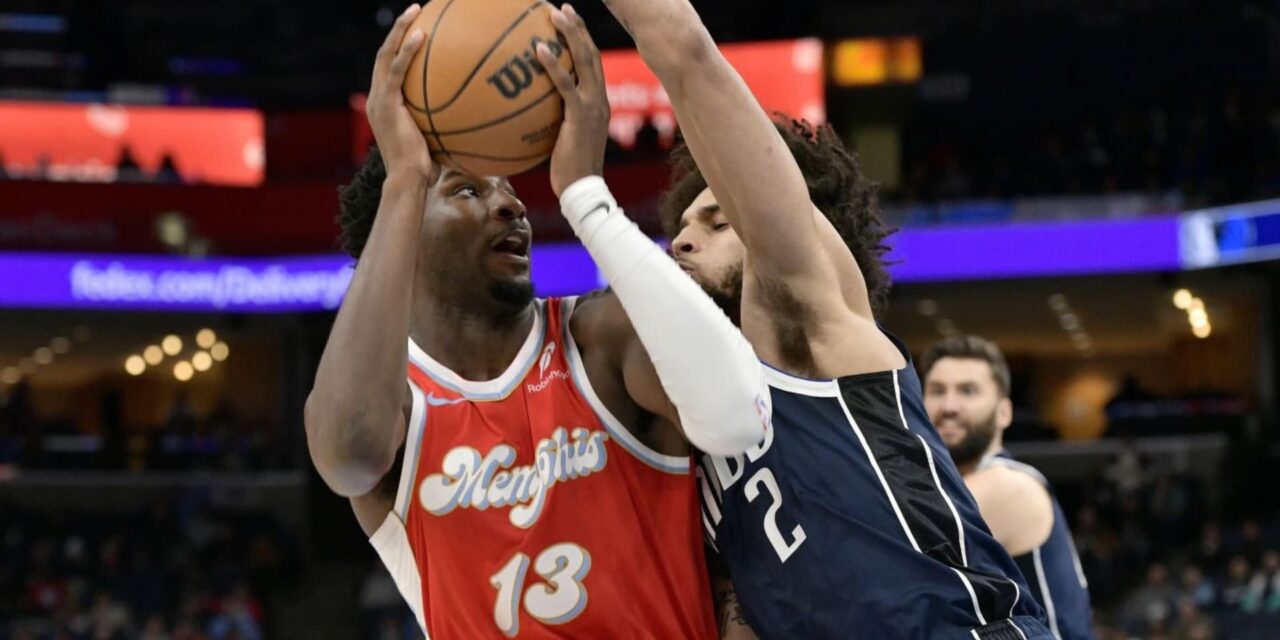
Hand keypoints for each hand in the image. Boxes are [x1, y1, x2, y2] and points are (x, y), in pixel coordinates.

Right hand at [367, 4, 433, 180]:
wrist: (408, 180)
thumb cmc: (425, 169)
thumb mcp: (434, 140)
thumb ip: (443, 122)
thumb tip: (471, 117)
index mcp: (384, 104)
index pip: (389, 68)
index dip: (400, 47)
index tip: (418, 30)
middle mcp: (376, 97)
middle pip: (384, 54)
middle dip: (398, 29)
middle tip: (414, 10)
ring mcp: (379, 99)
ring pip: (386, 54)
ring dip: (400, 29)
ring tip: (415, 11)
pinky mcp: (386, 103)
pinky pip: (397, 70)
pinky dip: (407, 51)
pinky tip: (422, 36)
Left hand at [538, 4, 610, 196]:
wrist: (582, 190)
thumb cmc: (568, 172)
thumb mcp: (562, 142)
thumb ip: (553, 122)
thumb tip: (527, 114)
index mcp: (598, 104)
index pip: (592, 66)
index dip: (582, 42)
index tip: (569, 24)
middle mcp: (600, 99)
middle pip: (592, 55)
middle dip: (578, 29)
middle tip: (563, 9)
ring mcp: (593, 106)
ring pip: (584, 61)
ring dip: (570, 35)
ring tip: (554, 15)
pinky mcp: (580, 116)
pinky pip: (565, 85)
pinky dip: (553, 64)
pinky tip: (538, 49)